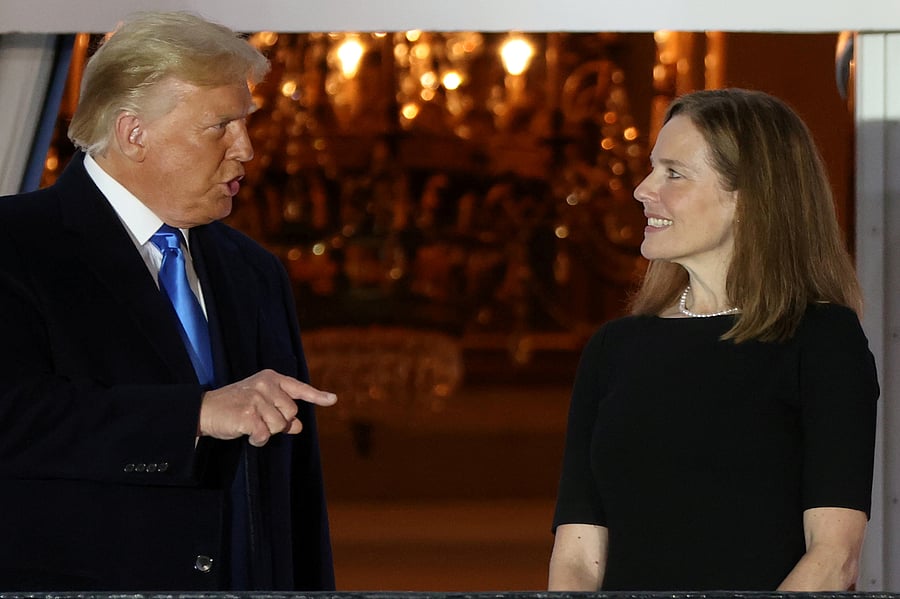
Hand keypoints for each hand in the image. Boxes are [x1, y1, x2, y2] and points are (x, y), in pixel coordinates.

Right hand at [198, 369, 336, 446]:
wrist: (205, 410)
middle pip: (292, 413)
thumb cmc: (236, 407)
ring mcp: (257, 398)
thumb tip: (298, 427)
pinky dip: (258, 439)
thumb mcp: (261, 405)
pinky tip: (245, 432)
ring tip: (250, 424)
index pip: (298, 388)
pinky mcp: (248, 415)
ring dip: (266, 432)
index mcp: (271, 378)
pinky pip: (265, 435)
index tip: (333, 400)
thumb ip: (281, 413)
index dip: (316, 396)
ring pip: (280, 426)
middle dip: (279, 423)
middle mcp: (266, 384)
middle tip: (259, 418)